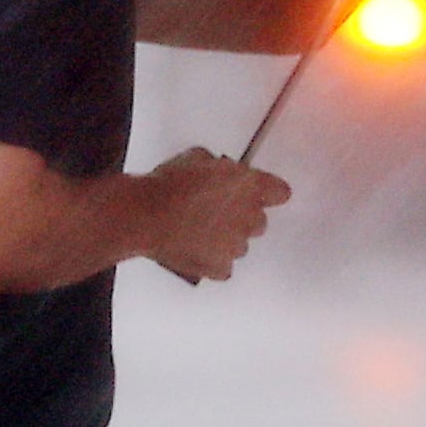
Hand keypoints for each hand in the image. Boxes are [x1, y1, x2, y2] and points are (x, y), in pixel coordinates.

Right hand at [136, 147, 294, 283]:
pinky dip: (213, 260)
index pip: (280, 192)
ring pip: (240, 244)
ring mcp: (236, 246)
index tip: (259, 193)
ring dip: (226, 238)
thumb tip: (218, 173)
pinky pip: (224, 266)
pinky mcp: (219, 268)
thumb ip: (219, 168)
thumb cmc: (168, 185)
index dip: (268, 192)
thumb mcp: (197, 158)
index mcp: (249, 186)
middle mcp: (249, 217)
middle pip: (259, 221)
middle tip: (216, 211)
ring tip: (197, 231)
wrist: (145, 215)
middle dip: (242, 216)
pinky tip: (195, 249)